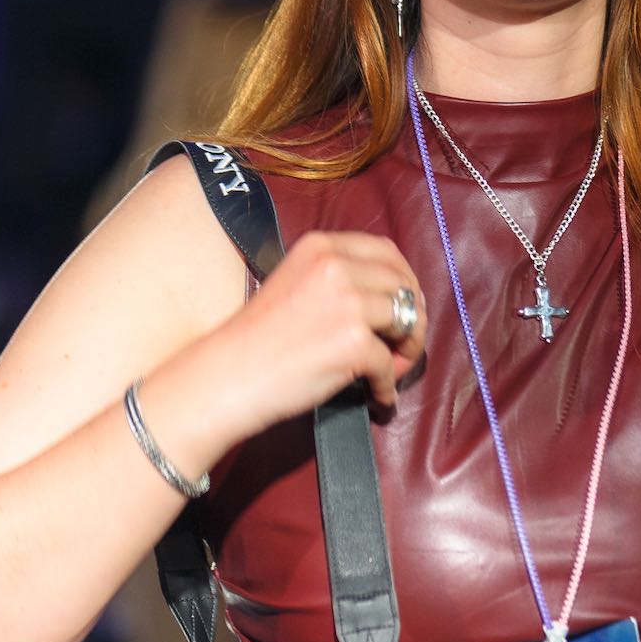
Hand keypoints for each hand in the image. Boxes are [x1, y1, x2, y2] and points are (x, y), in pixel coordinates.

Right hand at [200, 230, 427, 436]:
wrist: (227, 375)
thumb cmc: (257, 340)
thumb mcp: (295, 282)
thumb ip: (336, 277)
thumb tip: (388, 297)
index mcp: (320, 246)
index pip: (385, 250)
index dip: (403, 278)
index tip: (405, 302)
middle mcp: (336, 266)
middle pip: (403, 283)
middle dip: (413, 314)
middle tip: (405, 343)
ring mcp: (348, 302)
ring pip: (407, 318)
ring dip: (407, 348)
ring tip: (392, 369)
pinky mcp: (354, 341)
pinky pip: (389, 363)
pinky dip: (388, 384)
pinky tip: (377, 395)